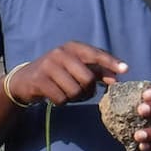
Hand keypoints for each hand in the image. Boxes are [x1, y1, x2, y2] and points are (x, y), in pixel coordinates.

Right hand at [9, 42, 127, 105]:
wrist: (25, 79)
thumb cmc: (58, 73)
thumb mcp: (76, 67)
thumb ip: (98, 71)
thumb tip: (117, 78)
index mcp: (73, 47)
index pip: (96, 54)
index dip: (111, 62)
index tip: (125, 70)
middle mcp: (61, 53)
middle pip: (87, 79)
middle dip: (88, 91)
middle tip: (82, 92)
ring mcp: (48, 66)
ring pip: (74, 91)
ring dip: (74, 98)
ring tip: (67, 93)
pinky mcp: (39, 81)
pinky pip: (61, 99)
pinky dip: (62, 102)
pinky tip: (56, 96)